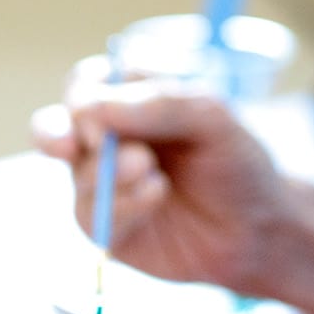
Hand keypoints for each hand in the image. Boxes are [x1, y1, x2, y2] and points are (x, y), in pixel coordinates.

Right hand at [29, 65, 289, 296]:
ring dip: (110, 172)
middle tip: (73, 145)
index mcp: (130, 100)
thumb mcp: (212, 119)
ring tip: (150, 170)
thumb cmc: (236, 162)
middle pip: (55, 127)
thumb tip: (94, 110)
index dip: (84, 94)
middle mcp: (109, 141)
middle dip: (56, 134)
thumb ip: (160, 104)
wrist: (258, 229)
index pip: (85, 83)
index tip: (97, 109)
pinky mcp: (109, 228)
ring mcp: (105, 186)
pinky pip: (91, 216)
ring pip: (79, 173)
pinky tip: (156, 195)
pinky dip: (121, 205)